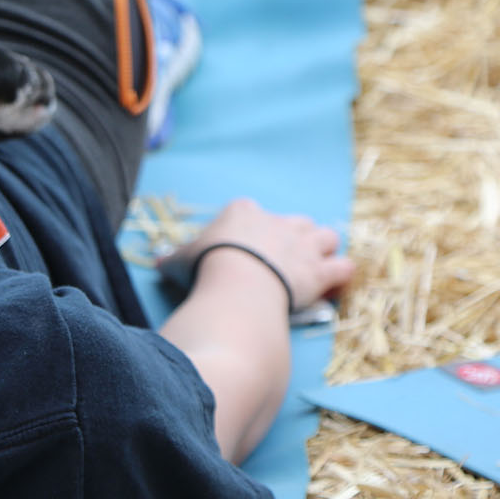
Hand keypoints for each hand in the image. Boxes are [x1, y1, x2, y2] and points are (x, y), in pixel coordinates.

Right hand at [164, 198, 353, 310]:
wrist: (237, 282)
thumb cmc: (204, 266)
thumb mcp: (180, 260)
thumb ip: (173, 259)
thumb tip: (156, 262)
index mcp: (243, 213)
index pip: (252, 213)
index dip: (251, 231)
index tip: (244, 249)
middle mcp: (278, 222)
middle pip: (296, 222)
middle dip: (293, 237)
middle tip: (281, 259)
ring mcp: (303, 245)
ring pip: (326, 237)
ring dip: (322, 251)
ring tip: (313, 267)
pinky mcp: (319, 270)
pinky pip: (343, 267)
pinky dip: (340, 275)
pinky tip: (333, 286)